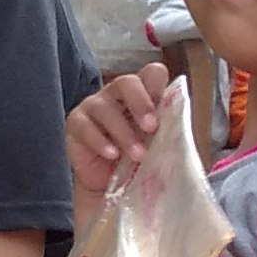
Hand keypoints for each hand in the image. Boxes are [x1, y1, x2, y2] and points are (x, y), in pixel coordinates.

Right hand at [64, 60, 175, 199]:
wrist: (110, 183)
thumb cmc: (138, 158)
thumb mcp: (159, 142)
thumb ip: (168, 128)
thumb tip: (181, 122)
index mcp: (143, 93)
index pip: (151, 74)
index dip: (157, 86)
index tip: (163, 108)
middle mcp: (116, 94)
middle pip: (126, 82)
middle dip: (140, 103)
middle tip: (151, 127)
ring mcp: (93, 106)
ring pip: (105, 108)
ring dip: (124, 133)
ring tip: (137, 155)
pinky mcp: (75, 123)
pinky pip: (85, 127)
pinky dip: (100, 142)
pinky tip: (112, 155)